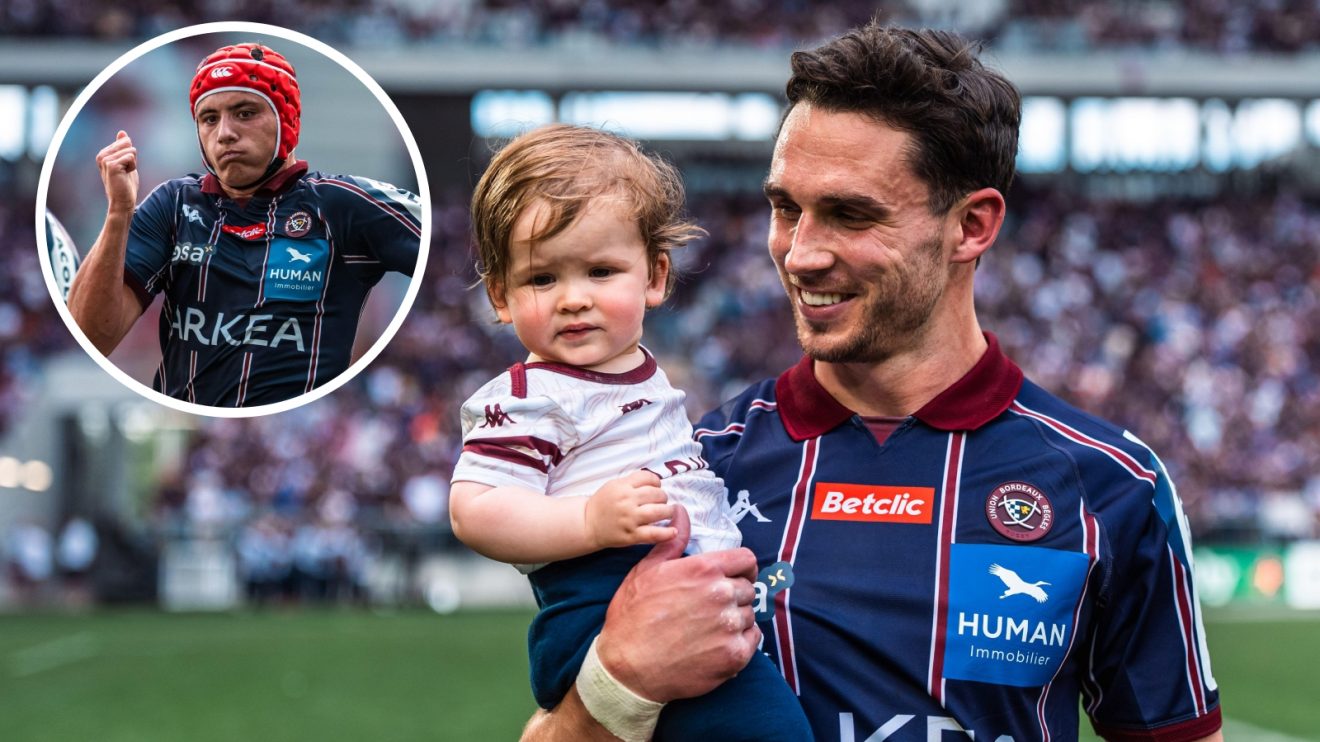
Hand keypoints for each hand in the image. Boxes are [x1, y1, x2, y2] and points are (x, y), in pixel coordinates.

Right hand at [97, 130, 138, 214]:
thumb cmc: (125, 184)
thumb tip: (122, 132)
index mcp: (104, 153)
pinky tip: (125, 175)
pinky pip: (130, 157)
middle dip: (132, 158)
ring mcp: (105, 160)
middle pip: (128, 144)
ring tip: (124, 174)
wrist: (122, 201)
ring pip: (131, 151)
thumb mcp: (126, 162)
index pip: (126, 142)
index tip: (124, 168)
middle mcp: (102, 155)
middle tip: (125, 171)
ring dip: (133, 164)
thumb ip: (123, 147)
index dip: (131, 156)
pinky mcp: (111, 165)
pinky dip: (133, 167)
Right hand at [585, 470, 675, 548]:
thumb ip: (633, 482)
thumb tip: (657, 482)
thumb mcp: (614, 485)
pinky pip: (653, 534)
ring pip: (659, 512)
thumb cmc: (603, 503)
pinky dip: (666, 534)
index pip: (649, 478)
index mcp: (622, 486)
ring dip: (668, 511)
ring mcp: (630, 519)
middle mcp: (627, 501)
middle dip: (663, 497)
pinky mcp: (631, 535)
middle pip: (657, 494)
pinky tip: (674, 532)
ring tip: (668, 512)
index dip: (657, 483)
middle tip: (661, 502)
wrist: (587, 524)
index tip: (656, 488)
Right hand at [595, 505, 760, 702]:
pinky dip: (740, 642)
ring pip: (749, 615)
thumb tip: (681, 513)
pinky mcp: (734, 655)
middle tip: (711, 608)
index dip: (742, 568)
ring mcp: (730, 625)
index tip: (735, 577)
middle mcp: (722, 594)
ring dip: (736, 620)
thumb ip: (672, 543)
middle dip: (734, 595)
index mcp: (704, 570)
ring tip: (709, 629)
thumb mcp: (645, 572)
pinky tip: (717, 645)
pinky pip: (752, 640)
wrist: (626, 668)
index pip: (747, 560)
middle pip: (748, 588)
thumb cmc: (632, 617)